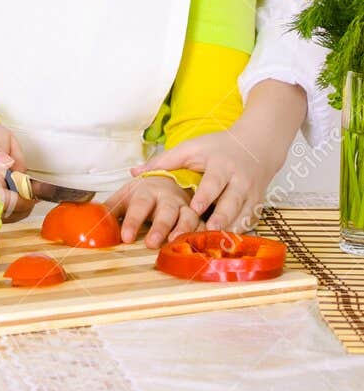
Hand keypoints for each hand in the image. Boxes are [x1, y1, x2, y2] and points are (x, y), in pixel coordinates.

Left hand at [106, 174, 198, 247]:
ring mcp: (185, 206)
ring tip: (176, 242)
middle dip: (159, 227)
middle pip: (165, 212)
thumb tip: (91, 222)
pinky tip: (200, 244)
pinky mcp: (199, 215)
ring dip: (183, 230)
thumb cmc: (143, 193)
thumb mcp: (125, 197)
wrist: (170, 179)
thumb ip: (110, 210)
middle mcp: (168, 198)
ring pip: (187, 217)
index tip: (126, 237)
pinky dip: (203, 233)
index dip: (133, 221)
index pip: (139, 206)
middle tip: (152, 243)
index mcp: (147, 192)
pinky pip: (204, 224)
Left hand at [132, 127, 283, 231]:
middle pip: (231, 201)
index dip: (205, 195)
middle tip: (208, 231)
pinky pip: (250, 221)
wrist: (255, 146)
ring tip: (217, 243)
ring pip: (243, 214)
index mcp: (220, 165)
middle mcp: (238, 179)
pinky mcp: (257, 204)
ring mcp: (250, 193)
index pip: (213, 181)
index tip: (194, 208)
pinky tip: (229, 244)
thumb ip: (164, 161)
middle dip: (221, 217)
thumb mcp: (191, 148)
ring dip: (230, 229)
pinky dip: (240, 232)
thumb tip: (134, 172)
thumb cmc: (216, 148)